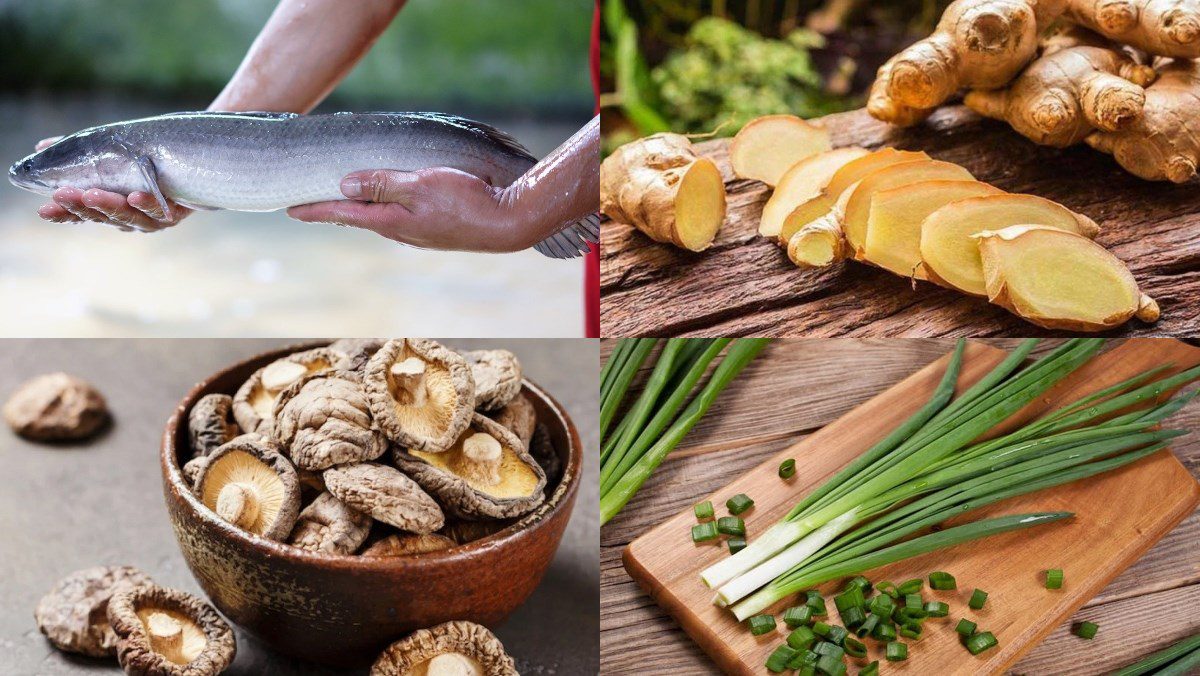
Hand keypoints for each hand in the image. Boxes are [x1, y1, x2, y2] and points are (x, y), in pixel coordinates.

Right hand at [32, 136, 190, 232]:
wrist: (193, 166)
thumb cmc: (147, 165)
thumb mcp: (113, 157)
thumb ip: (82, 154)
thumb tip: (41, 146)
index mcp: (109, 209)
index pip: (81, 215)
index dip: (63, 214)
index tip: (44, 209)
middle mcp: (128, 219)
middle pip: (101, 216)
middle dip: (81, 206)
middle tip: (63, 194)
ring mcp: (150, 219)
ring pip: (127, 216)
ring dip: (109, 205)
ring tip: (92, 193)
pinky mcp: (173, 213)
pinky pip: (160, 210)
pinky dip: (147, 203)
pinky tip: (135, 195)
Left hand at [287, 168, 526, 252]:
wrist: (508, 223)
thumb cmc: (468, 202)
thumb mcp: (422, 185)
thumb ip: (384, 183)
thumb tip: (345, 184)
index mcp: (392, 221)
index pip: (343, 214)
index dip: (315, 209)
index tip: (289, 209)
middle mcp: (401, 230)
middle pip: (358, 217)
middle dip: (333, 208)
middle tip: (308, 200)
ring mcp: (419, 232)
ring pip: (379, 216)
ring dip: (359, 207)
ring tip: (342, 196)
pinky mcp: (435, 228)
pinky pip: (399, 215)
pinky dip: (384, 205)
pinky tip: (388, 198)